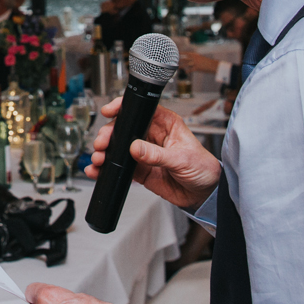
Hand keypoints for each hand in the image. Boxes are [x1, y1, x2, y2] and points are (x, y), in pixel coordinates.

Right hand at [88, 101, 219, 210]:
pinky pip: (120, 166)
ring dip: (105, 152)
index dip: (123, 108)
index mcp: (165, 123)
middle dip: (108, 134)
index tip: (109, 111)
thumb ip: (156, 154)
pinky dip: (107, 168)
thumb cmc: (203, 168)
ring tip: (99, 159)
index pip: (140, 110)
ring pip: (118, 148)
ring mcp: (144, 153)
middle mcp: (152, 135)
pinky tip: (99, 170)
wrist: (205, 195)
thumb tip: (135, 148)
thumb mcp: (181, 158)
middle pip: (124, 128)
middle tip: (102, 143)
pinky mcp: (140, 170)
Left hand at [179, 49, 218, 74]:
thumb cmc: (206, 62)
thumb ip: (194, 58)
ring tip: (178, 68)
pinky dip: (187, 71)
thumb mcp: (200, 58)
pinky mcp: (197, 68)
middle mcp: (194, 58)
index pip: (186, 53)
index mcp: (195, 55)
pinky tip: (185, 72)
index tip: (176, 54)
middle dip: (179, 60)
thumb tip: (189, 59)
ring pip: (186, 64)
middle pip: (184, 59)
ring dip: (181, 66)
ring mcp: (195, 63)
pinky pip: (190, 69)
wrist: (213, 65)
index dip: (180, 54)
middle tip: (175, 62)